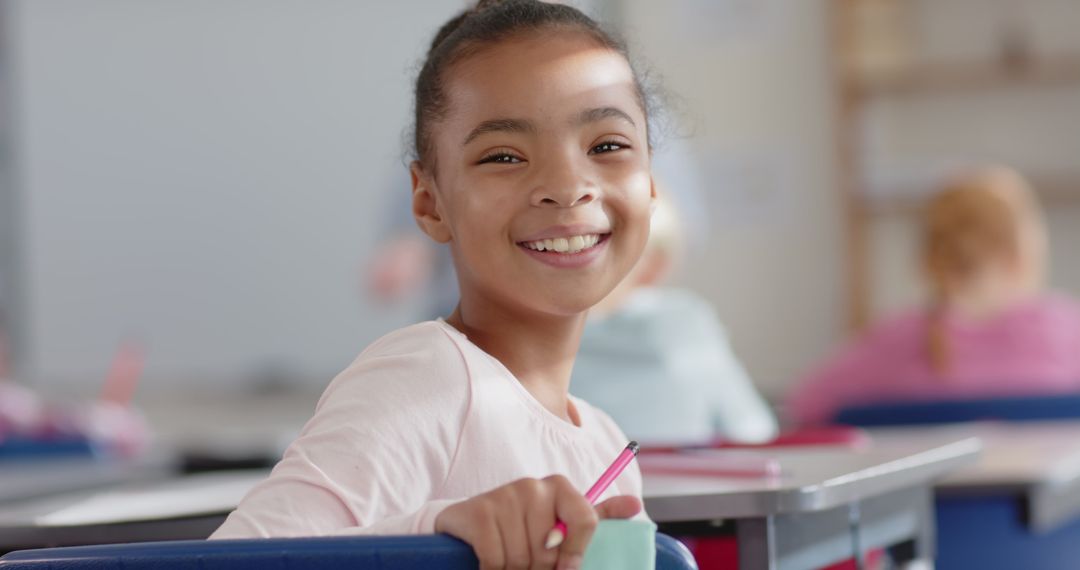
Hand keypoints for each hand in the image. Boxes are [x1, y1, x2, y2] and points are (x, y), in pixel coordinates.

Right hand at [434, 475, 641, 569]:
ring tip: (508, 559)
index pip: (586, 519)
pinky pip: (495, 558)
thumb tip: (635, 505)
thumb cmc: (523, 527)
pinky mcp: (479, 511)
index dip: (577, 551)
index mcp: (560, 487)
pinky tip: (489, 560)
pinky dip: (493, 568)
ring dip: (513, 569)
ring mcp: (504, 495)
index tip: (565, 567)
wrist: (470, 523)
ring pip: (521, 558)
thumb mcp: (561, 520)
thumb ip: (597, 516)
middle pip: (550, 550)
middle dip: (538, 566)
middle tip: (528, 561)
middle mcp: (533, 485)